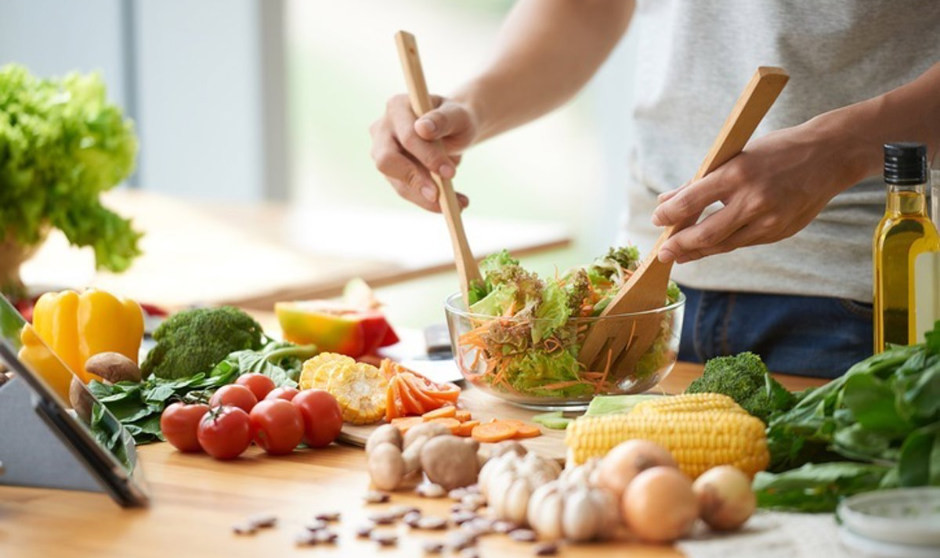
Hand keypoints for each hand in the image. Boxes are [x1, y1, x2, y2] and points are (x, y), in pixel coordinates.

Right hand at [370, 94, 477, 211]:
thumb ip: (443, 120)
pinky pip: (406, 191)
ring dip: (425, 198)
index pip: (406, 136)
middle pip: (387, 160)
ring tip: (457, 204)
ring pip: (397, 182)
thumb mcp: (458, 115)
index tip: (450, 173)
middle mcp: (383, 128)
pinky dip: (428, 200)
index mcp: (397, 107)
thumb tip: (423, 129)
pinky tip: (453, 203)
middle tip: (440, 196)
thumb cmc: (456, 119)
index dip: (427, 156)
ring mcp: (383, 152)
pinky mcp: (391, 172)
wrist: (455, 129)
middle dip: (415, 180)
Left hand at [650, 122, 857, 262]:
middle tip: (662, 253)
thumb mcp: (735, 155)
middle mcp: (753, 200)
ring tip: (679, 255)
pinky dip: (723, 245)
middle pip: (705, 234)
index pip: (692, 201)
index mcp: (738, 174)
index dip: (669, 215)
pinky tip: (708, 247)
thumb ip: (700, 181)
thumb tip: (666, 200)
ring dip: (698, 252)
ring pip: (724, 244)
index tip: (657, 220)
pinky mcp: (780, 232)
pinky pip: (743, 243)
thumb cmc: (777, 150)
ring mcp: (769, 220)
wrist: (830, 155)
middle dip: (679, 246)